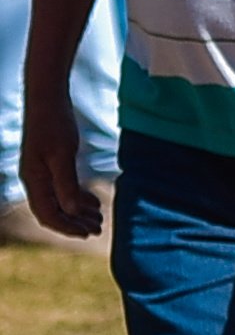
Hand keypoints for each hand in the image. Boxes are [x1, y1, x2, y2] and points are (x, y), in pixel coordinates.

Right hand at [20, 96, 96, 239]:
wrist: (47, 100)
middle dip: (75, 223)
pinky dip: (77, 198)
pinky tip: (93, 202)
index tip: (88, 233)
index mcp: (34, 180)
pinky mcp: (50, 165)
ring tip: (99, 219)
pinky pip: (61, 190)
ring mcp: (41, 173)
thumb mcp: (63, 154)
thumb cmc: (55, 124)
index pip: (47, 215)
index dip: (67, 228)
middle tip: (99, 229)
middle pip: (53, 212)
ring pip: (58, 202)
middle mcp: (35, 180)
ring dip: (78, 213)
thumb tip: (72, 212)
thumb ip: (67, 184)